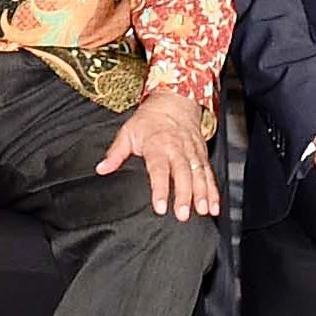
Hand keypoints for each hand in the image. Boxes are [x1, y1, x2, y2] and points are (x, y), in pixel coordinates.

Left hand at [92, 90, 220, 219]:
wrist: (174, 101)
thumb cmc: (149, 119)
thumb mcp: (128, 132)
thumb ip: (115, 153)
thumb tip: (101, 168)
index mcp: (157, 144)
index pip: (159, 169)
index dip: (160, 188)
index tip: (160, 206)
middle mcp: (177, 149)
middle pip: (183, 173)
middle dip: (185, 195)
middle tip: (183, 214)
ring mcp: (192, 152)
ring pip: (199, 174)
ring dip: (202, 194)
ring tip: (202, 210)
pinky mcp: (202, 155)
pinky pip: (209, 174)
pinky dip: (213, 190)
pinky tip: (214, 206)